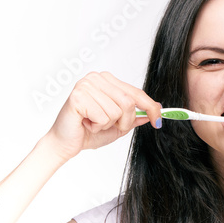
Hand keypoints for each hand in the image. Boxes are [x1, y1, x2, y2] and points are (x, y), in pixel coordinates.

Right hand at [43, 71, 160, 161]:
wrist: (64, 144)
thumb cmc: (88, 132)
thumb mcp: (119, 125)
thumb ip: (135, 117)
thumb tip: (155, 111)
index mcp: (107, 80)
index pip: (136, 92)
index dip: (150, 107)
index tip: (158, 120)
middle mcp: (96, 78)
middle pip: (129, 101)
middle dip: (125, 121)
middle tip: (110, 126)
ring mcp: (86, 85)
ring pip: (117, 110)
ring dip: (109, 124)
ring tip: (94, 123)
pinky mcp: (78, 96)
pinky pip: (103, 116)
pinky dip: (98, 126)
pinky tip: (86, 123)